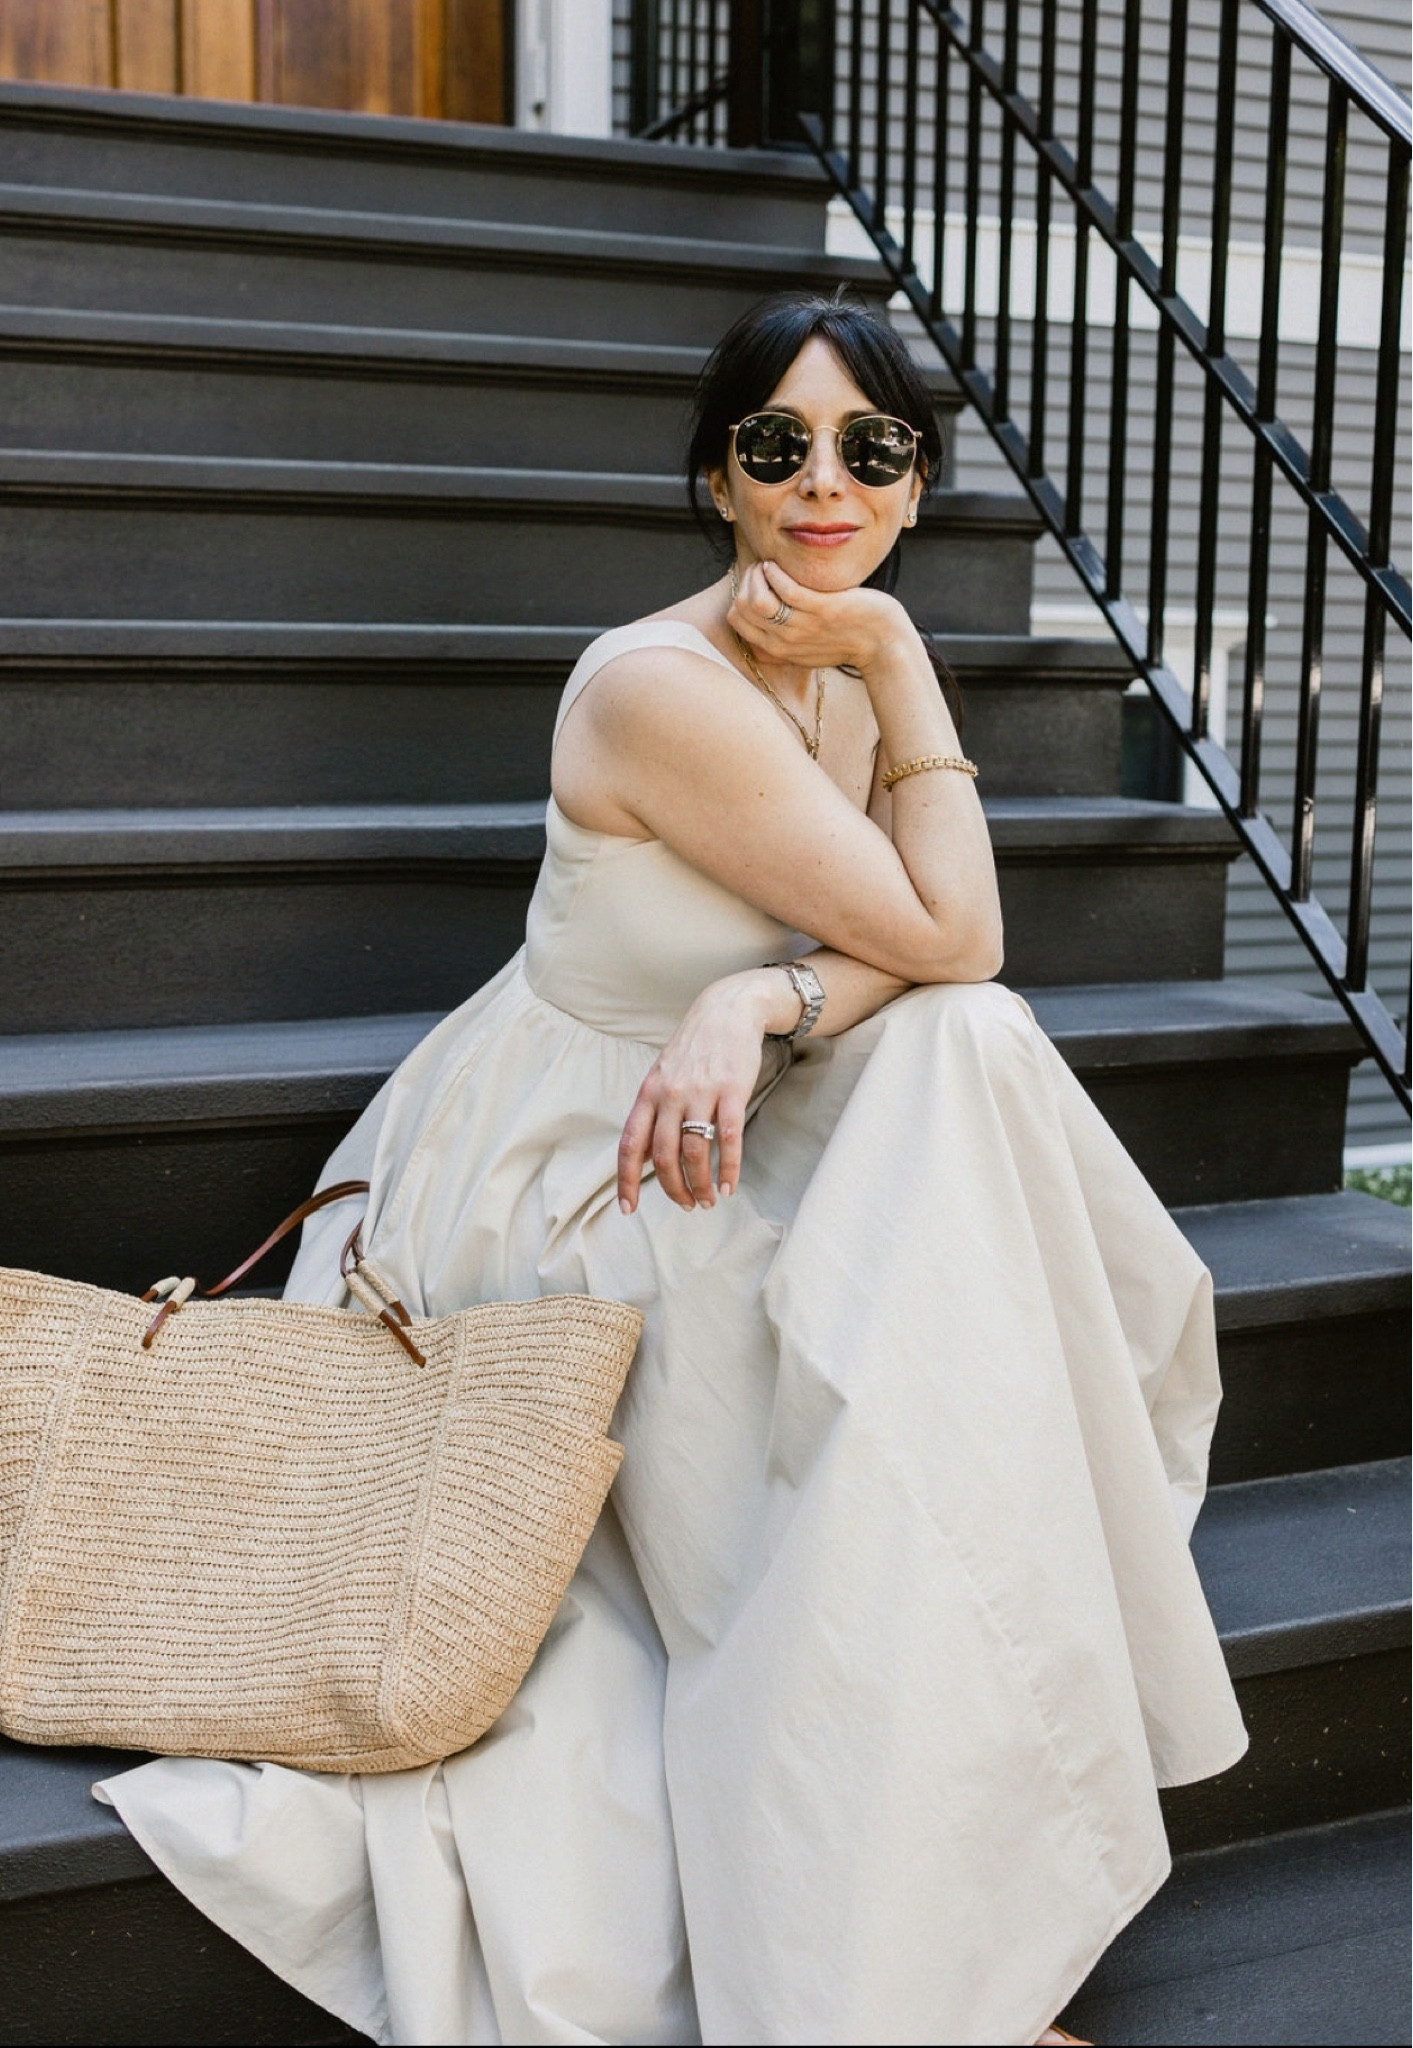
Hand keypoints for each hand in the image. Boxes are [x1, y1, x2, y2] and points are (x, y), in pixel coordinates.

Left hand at [617, 969, 790, 1212]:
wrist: (727, 1010)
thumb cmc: (694, 1048)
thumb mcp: (662, 1075)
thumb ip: (653, 1113)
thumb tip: (645, 1156)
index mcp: (649, 1093)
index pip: (630, 1144)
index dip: (626, 1180)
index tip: (627, 1208)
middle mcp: (670, 1095)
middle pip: (663, 1156)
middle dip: (673, 1189)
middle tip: (685, 1205)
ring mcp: (701, 1093)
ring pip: (694, 1153)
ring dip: (701, 1185)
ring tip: (708, 1199)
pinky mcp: (731, 1092)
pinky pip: (728, 1139)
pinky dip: (728, 1168)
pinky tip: (729, 1185)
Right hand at [728, 558, 909, 675]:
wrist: (884, 645)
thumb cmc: (848, 641)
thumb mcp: (808, 650)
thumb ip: (785, 640)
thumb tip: (764, 623)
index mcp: (778, 650)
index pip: (736, 620)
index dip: (740, 594)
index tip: (757, 582)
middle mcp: (786, 641)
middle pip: (741, 607)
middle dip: (746, 581)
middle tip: (762, 570)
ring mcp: (803, 626)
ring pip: (757, 598)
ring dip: (758, 574)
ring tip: (771, 566)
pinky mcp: (821, 610)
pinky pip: (784, 587)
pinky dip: (776, 571)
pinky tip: (781, 565)